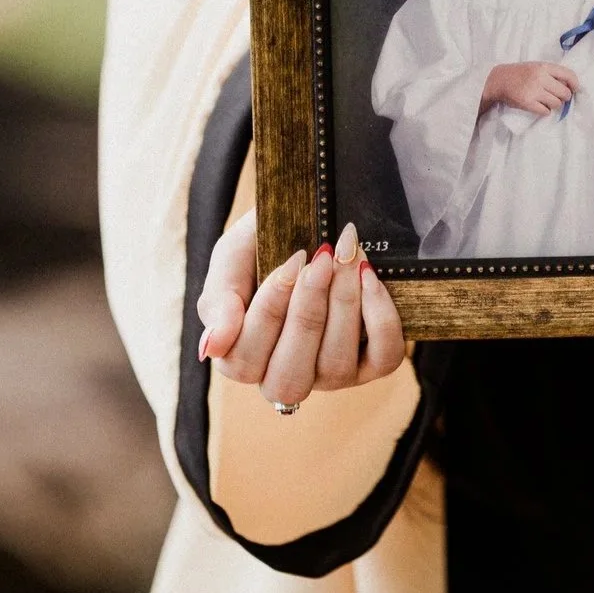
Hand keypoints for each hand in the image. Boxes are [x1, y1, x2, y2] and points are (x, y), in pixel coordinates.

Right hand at [198, 216, 404, 407]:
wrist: (313, 217)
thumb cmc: (264, 245)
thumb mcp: (231, 259)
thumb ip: (218, 300)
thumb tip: (210, 349)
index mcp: (244, 357)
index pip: (244, 360)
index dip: (268, 311)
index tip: (291, 260)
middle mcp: (286, 375)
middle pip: (289, 374)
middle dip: (307, 311)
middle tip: (321, 258)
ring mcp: (331, 375)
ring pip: (336, 365)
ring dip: (344, 305)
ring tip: (347, 256)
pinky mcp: (373, 363)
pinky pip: (383, 357)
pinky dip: (379, 317)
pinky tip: (369, 277)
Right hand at [482, 60, 578, 116]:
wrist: (498, 80)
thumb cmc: (520, 73)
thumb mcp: (536, 67)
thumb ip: (552, 73)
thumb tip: (571, 86)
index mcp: (544, 66)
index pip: (569, 75)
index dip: (575, 84)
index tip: (574, 89)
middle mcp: (540, 78)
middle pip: (565, 93)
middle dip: (564, 97)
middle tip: (558, 97)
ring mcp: (533, 91)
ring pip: (557, 103)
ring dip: (554, 105)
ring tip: (547, 101)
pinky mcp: (527, 103)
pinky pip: (545, 111)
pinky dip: (545, 111)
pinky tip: (540, 106)